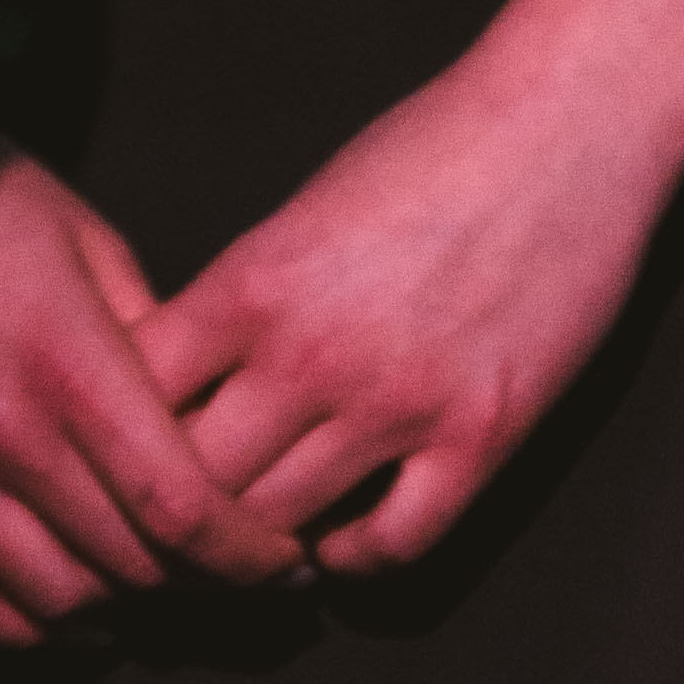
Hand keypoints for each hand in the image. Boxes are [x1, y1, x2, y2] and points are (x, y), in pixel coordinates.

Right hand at [0, 119, 315, 643]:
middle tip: (229, 573)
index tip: (284, 559)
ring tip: (149, 588)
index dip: (247, 554)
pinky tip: (62, 605)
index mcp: (66, 363)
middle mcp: (1, 435)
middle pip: (128, 566)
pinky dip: (24, 626)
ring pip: (53, 603)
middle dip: (200, 584)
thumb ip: (154, 341)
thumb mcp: (88, 238)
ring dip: (118, 610)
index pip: (179, 506)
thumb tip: (209, 426)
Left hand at [133, 48, 675, 575]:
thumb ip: (245, 295)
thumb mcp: (302, 209)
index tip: (128, 447)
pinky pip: (395, 546)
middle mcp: (311, 354)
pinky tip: (346, 541)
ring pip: (282, 526)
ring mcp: (398, 404)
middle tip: (182, 519)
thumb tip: (191, 370)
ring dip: (260, 543)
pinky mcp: (481, 437)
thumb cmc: (429, 146)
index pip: (135, 398)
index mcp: (251, 283)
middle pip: (196, 481)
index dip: (119, 432)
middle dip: (178, 507)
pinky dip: (357, 560)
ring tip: (254, 539)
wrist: (564, 123)